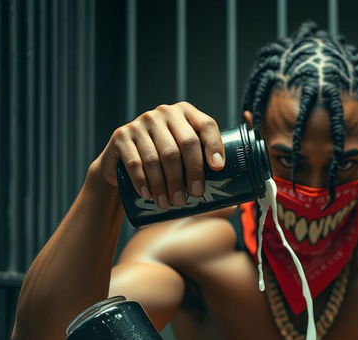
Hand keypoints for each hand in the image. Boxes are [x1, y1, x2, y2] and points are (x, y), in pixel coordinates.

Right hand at [90, 102, 224, 209]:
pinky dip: (143, 181)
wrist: (123, 164)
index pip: (206, 125)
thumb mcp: (186, 163)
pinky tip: (150, 195)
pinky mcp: (121, 136)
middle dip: (191, 174)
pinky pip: (135, 161)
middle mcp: (164, 113)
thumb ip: (207, 179)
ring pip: (159, 156)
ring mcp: (141, 123)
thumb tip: (236, 207)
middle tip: (194, 196)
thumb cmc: (166, 166)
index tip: (218, 169)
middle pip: (184, 144)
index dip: (214, 146)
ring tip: (171, 204)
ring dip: (166, 184)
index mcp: (187, 114)